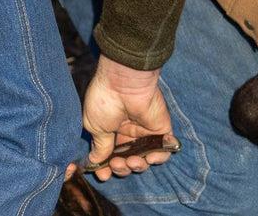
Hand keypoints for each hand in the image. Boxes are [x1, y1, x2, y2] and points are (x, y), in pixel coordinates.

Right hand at [81, 54, 177, 180]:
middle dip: (121, 168)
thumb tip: (96, 161)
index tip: (102, 174)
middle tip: (115, 165)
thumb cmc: (105, 100)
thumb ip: (99, 146)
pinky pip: (162, 152)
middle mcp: (129, 130)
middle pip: (127, 159)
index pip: (111, 153)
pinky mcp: (161, 129)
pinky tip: (146, 158)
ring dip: (136, 165)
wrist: (124, 83)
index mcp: (111, 127)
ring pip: (143, 159)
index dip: (107, 166)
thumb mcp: (95, 126)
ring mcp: (145, 130)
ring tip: (129, 161)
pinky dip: (156, 159)